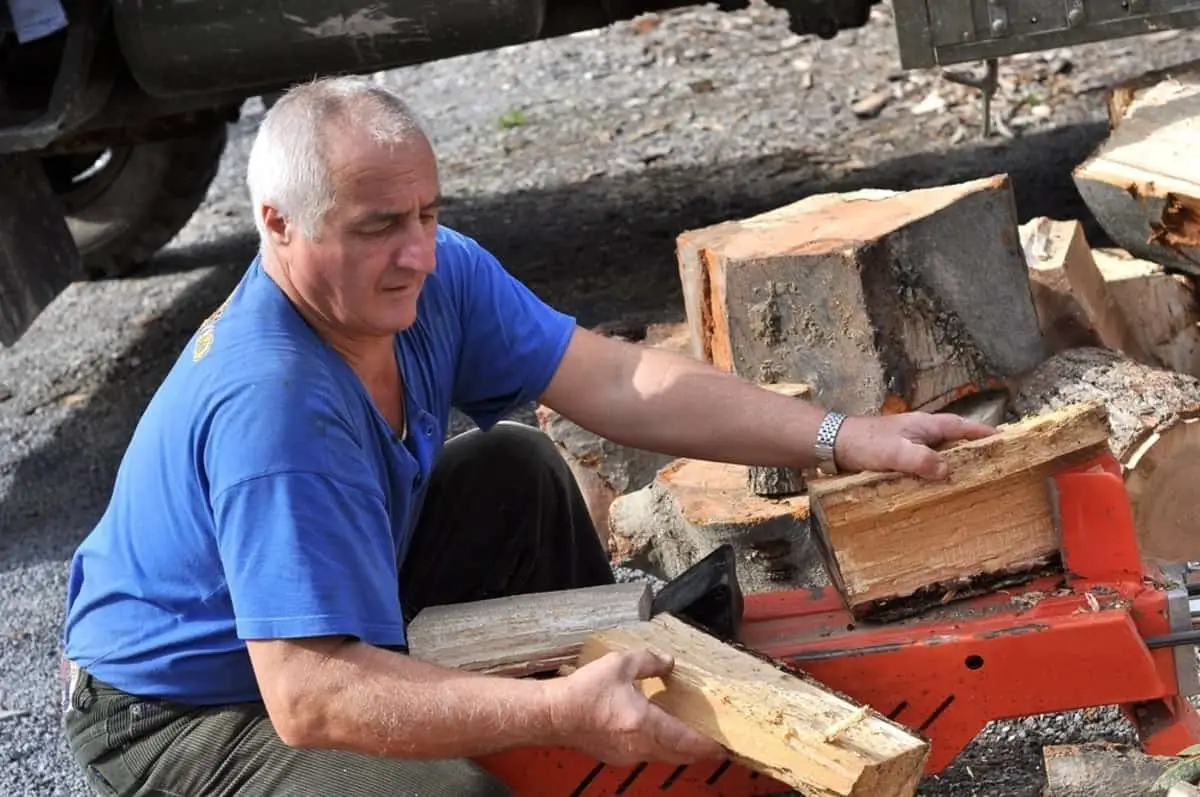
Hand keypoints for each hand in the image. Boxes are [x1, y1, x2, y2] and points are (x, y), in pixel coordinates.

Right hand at [545, 649, 725, 766]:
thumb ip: (648, 661)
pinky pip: (645, 754)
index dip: (707, 744)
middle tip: (710, 742)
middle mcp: (640, 746)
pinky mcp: (615, 756)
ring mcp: (627, 755)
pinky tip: (654, 732)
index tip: (722, 744)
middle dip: (696, 750)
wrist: (552, 714)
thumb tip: (667, 662)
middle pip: (679, 755)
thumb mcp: (619, 665)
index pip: (687, 741)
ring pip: (662, 756)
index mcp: (645, 724)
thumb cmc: (583, 693)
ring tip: (686, 735)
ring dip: (677, 748)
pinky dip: (657, 746)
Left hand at [832, 412, 995, 478]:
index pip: (963, 427)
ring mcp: (909, 443)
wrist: (833, 443)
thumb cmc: (864, 443)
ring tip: (970, 484)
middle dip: (974, 452)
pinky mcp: (897, 456)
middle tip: (994, 468)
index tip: (1007, 440)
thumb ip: (922, 460)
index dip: (985, 434)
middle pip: (955, 441)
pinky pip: (923, 465)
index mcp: (926, 425)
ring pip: (939, 454)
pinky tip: (936, 489)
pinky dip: (933, 474)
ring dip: (953, 465)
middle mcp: (921, 432)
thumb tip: (947, 470)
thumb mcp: (896, 452)